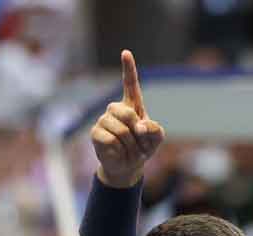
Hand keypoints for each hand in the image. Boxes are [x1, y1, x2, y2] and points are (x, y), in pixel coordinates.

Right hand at [91, 50, 165, 187]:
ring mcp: (104, 120)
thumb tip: (139, 126)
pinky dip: (120, 150)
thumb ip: (155, 130)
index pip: (130, 84)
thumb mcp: (156, 138)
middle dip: (137, 131)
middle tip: (139, 143)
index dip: (128, 68)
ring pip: (121, 130)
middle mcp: (116, 109)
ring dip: (131, 145)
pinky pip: (111, 140)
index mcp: (132, 105)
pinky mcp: (95, 133)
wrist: (128, 166)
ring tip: (130, 150)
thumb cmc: (143, 147)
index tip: (126, 53)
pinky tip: (119, 152)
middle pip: (127, 112)